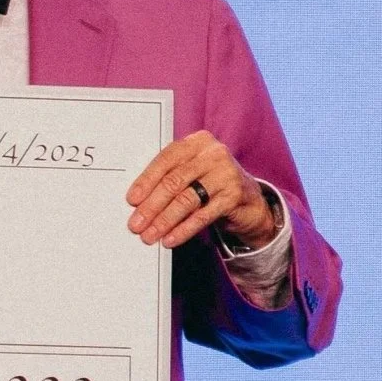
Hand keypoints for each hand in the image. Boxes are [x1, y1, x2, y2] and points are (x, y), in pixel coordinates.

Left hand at [126, 130, 276, 250]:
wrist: (249, 199)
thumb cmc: (211, 183)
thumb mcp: (190, 172)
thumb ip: (168, 177)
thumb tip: (138, 201)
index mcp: (197, 142)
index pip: (165, 160)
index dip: (146, 181)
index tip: (132, 200)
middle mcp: (214, 154)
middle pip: (174, 181)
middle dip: (151, 206)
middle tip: (136, 224)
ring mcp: (227, 174)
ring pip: (186, 200)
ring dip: (164, 220)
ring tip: (150, 234)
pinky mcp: (235, 196)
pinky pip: (203, 215)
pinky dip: (183, 229)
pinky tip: (171, 238)